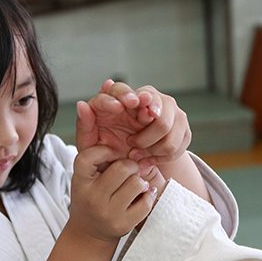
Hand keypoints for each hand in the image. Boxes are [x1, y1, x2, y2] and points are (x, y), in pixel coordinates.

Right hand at [69, 144, 157, 242]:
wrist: (88, 233)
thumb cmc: (90, 198)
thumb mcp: (85, 178)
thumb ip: (97, 160)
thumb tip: (124, 142)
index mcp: (81, 182)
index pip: (87, 157)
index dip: (104, 151)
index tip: (112, 155)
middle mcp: (93, 198)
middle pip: (121, 169)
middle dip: (131, 165)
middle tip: (131, 169)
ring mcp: (108, 213)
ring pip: (136, 184)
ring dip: (141, 181)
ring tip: (137, 184)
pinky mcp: (123, 224)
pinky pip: (146, 203)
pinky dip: (149, 196)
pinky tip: (144, 195)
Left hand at [76, 80, 191, 165]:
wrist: (129, 171)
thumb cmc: (106, 155)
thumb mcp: (91, 144)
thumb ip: (85, 125)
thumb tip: (81, 104)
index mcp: (118, 100)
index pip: (120, 89)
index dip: (124, 95)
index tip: (123, 105)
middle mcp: (144, 100)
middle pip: (152, 99)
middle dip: (148, 117)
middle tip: (136, 137)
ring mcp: (166, 111)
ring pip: (166, 121)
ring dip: (152, 142)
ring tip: (137, 154)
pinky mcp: (180, 127)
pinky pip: (177, 140)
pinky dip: (164, 153)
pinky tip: (150, 158)